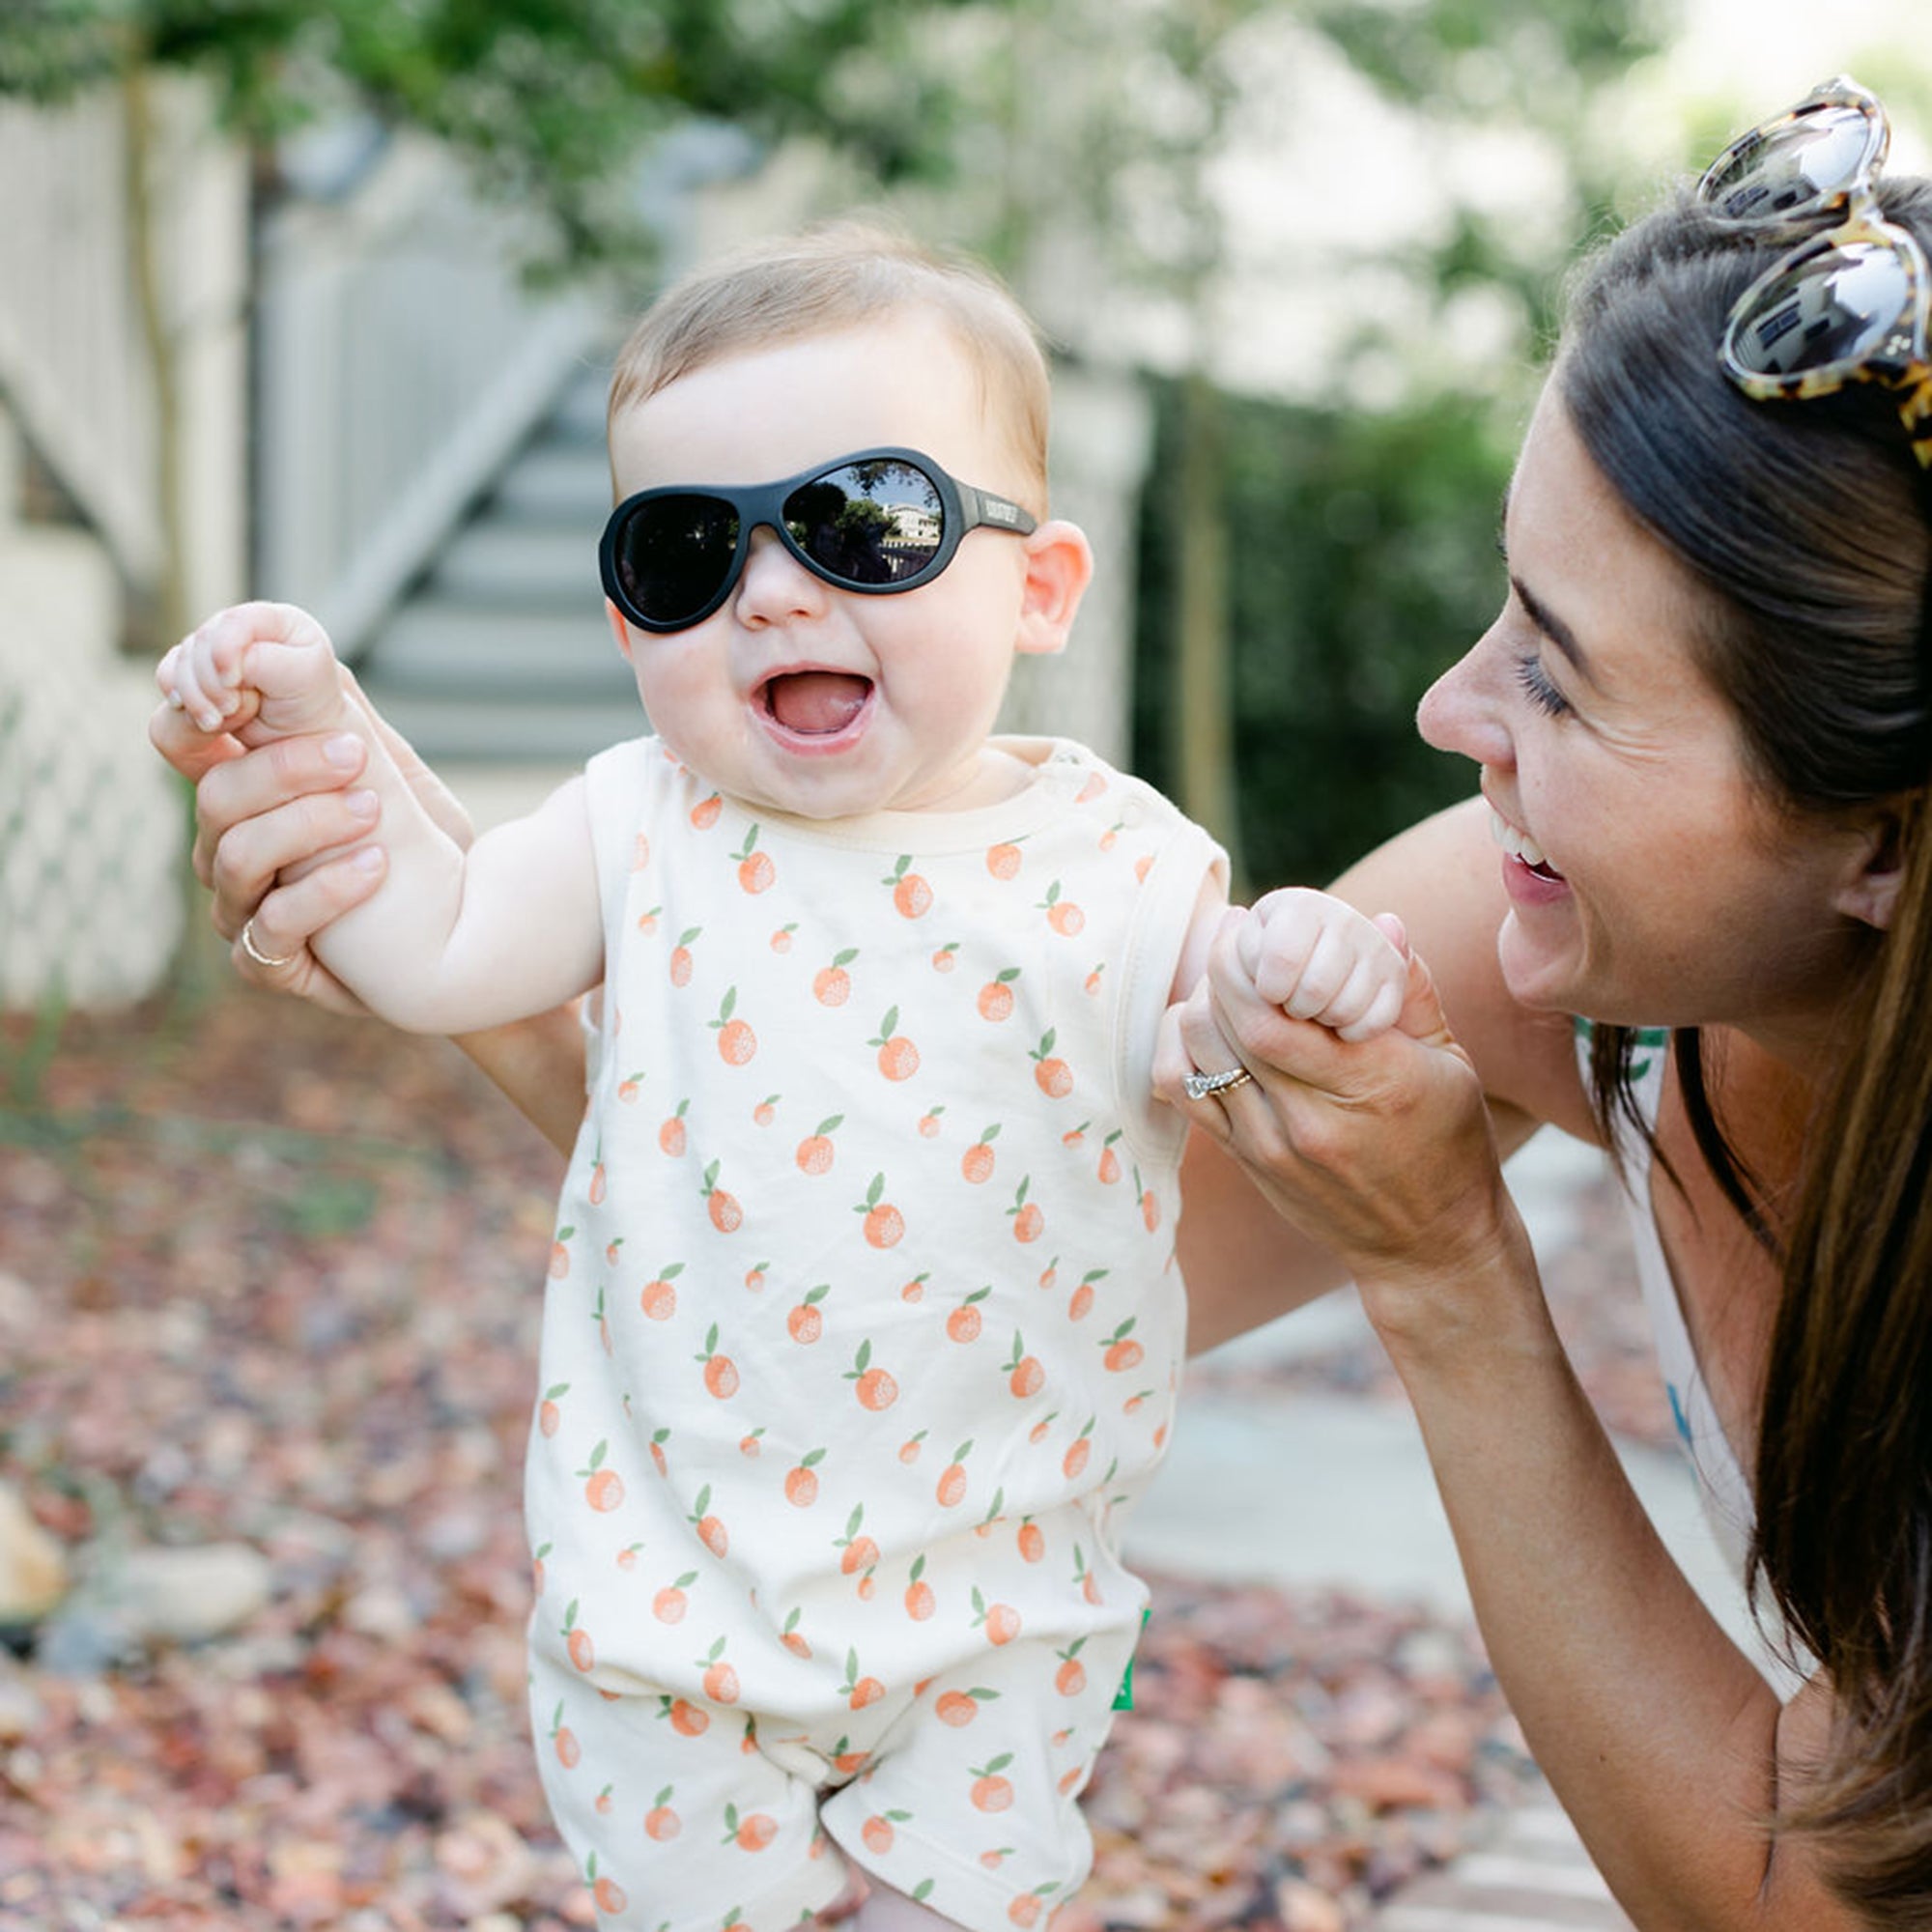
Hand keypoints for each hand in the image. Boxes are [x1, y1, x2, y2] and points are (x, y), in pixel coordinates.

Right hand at [148, 665, 473, 1014]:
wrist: (470, 920)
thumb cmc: (413, 832)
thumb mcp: (378, 756)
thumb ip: (327, 702)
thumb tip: (284, 637)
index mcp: (240, 787)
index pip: (179, 737)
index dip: (196, 708)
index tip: (248, 689)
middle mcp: (226, 847)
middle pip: (215, 797)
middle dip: (286, 768)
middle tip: (357, 754)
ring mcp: (242, 908)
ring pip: (236, 860)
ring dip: (310, 826)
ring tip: (375, 811)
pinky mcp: (271, 964)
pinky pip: (270, 931)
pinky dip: (325, 893)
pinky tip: (376, 866)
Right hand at [155, 600, 342, 739]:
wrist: (305, 752)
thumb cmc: (316, 716)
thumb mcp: (303, 684)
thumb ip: (265, 662)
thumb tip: (226, 660)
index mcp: (281, 622)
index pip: (237, 621)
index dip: (226, 649)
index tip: (232, 683)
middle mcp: (245, 631)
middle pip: (201, 642)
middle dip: (209, 681)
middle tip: (229, 712)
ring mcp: (217, 652)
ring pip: (181, 662)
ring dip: (194, 697)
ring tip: (218, 724)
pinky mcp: (197, 676)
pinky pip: (168, 679)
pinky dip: (178, 700)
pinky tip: (201, 717)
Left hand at [1157, 910, 1524, 1315]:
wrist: (1428, 1245)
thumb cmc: (1448, 1144)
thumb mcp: (1450, 1062)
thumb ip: (1410, 989)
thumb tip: (1382, 921)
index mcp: (1371, 1082)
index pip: (1272, 1015)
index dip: (1247, 963)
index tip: (1251, 926)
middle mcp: (1311, 1118)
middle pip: (1227, 1027)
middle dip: (1219, 970)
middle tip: (1228, 936)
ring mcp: (1271, 1145)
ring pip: (1198, 1056)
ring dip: (1199, 1005)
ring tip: (1222, 980)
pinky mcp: (1247, 1162)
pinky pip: (1184, 1095)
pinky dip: (1179, 1050)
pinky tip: (1203, 1028)